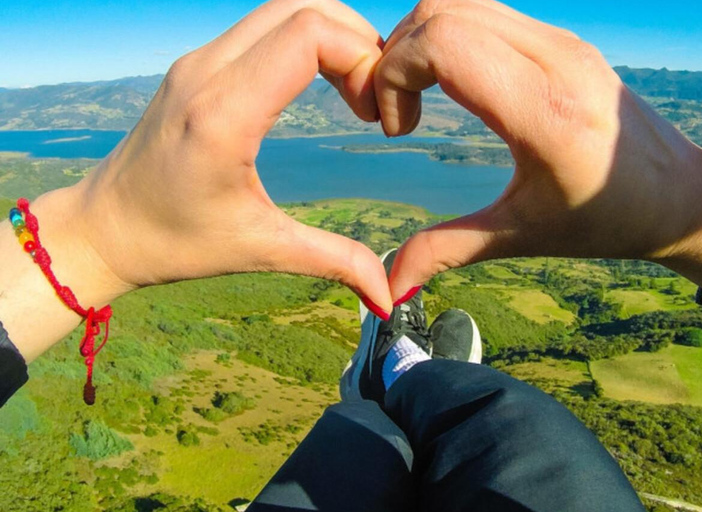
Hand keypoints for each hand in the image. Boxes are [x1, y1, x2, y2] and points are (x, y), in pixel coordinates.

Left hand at [74, 0, 390, 308]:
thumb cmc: (172, 242)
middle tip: (374, 97)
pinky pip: (261, 27)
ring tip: (355, 90)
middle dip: (356, 41)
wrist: (102, 229)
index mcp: (223, 114)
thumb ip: (334, 261)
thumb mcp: (261, 250)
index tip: (373, 115)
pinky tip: (319, 83)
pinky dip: (304, 41)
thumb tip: (388, 294)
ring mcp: (197, 61)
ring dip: (331, 36)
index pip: (308, 34)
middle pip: (303, 7)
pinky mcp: (195, 65)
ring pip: (281, 9)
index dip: (360, 59)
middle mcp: (206, 72)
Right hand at [375, 0, 701, 300]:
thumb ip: (447, 251)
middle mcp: (554, 59)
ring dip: (420, 43)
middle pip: (442, 14)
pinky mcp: (564, 39)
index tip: (396, 129)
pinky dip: (449, 37)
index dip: (394, 76)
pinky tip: (449, 84)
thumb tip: (392, 285)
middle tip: (395, 113)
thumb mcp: (520, 236)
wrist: (678, 194)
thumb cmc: (606, 219)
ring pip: (461, 5)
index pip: (443, 44)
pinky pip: (487, 13)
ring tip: (415, 98)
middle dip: (396, 57)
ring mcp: (562, 41)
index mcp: (543, 111)